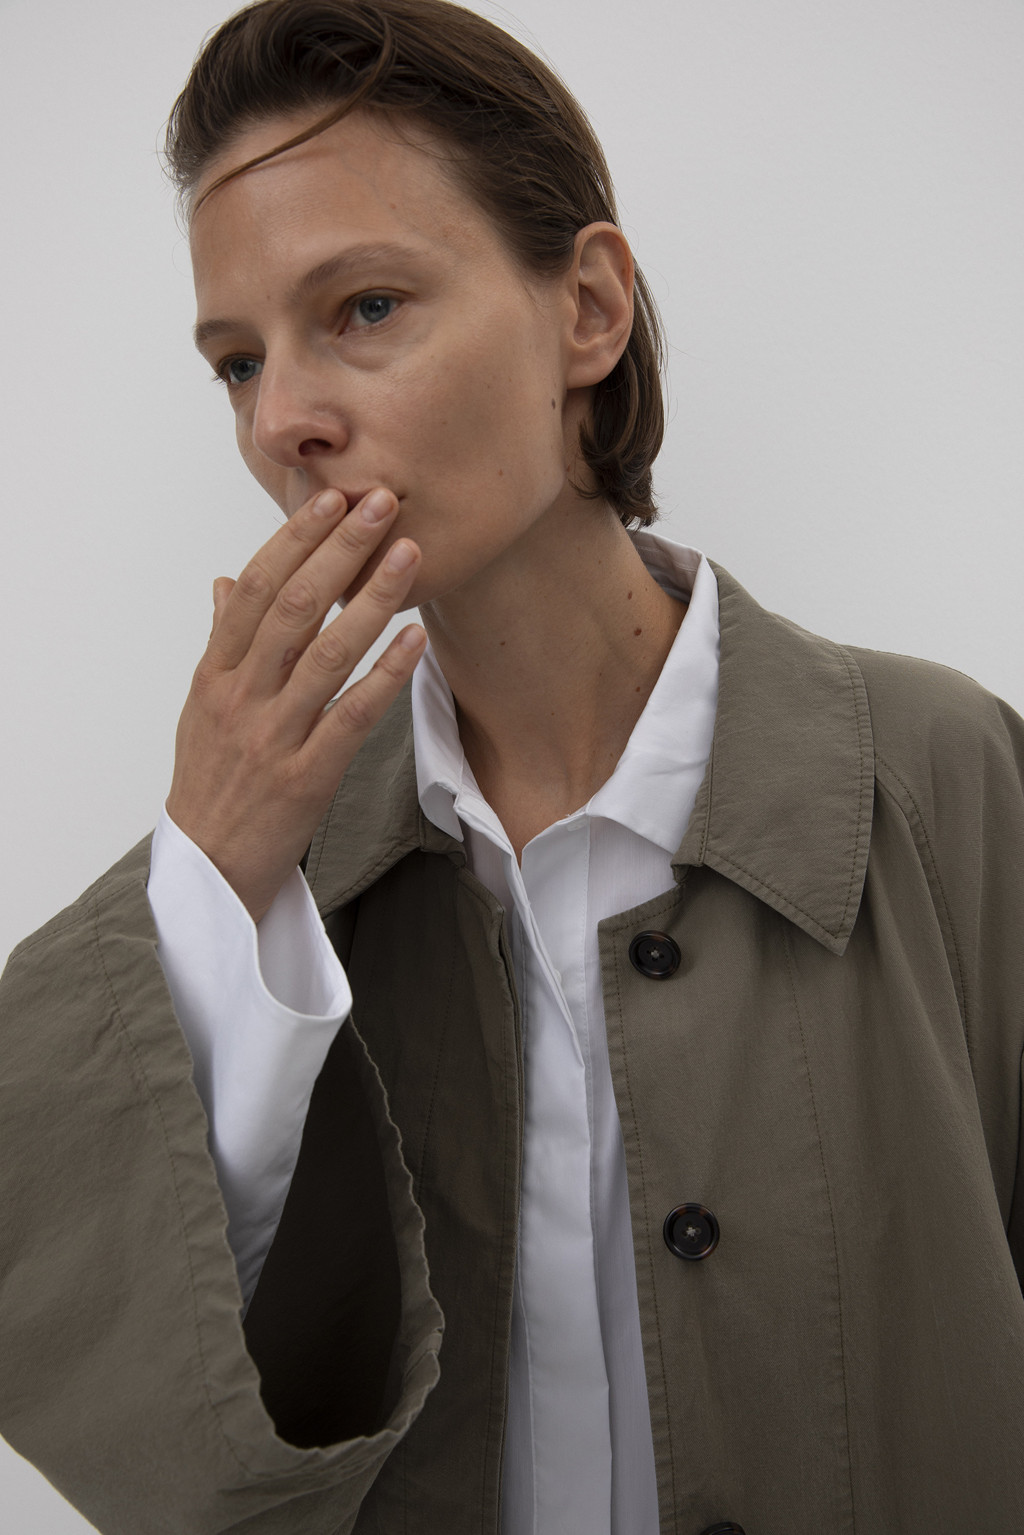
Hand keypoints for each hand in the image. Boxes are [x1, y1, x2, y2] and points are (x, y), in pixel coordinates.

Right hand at [165, 486, 425, 921]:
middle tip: (380, 503)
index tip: (330, 498)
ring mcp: (273, 736)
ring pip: (326, 654)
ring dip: (371, 599)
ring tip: (408, 555)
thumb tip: (227, 583)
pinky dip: (386, 674)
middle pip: (292, 608)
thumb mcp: (202, 707)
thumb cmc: (211, 779)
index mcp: (215, 673)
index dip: (294, 539)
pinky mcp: (307, 777)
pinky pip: (352, 715)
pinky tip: (416, 639)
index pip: (255, 589)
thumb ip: (221, 642)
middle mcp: (241, 697)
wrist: (209, 866)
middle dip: (339, 550)